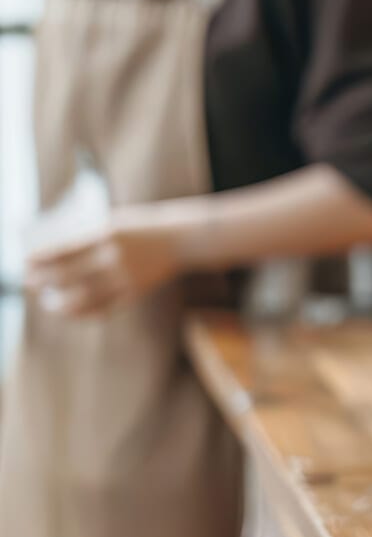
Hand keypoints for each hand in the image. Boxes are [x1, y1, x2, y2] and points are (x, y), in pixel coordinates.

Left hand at [26, 204, 190, 317]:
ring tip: (49, 303)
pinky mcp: (135, 292)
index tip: (26, 263)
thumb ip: (92, 238)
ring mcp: (126, 278)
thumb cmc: (144, 227)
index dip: (42, 259)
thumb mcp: (115, 224)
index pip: (65, 251)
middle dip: (45, 281)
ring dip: (62, 304)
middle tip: (30, 282)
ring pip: (86, 298)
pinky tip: (74, 313)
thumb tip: (58, 256)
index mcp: (106, 235)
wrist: (180, 240)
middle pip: (70, 276)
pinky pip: (106, 308)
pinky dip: (86, 313)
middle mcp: (114, 258)